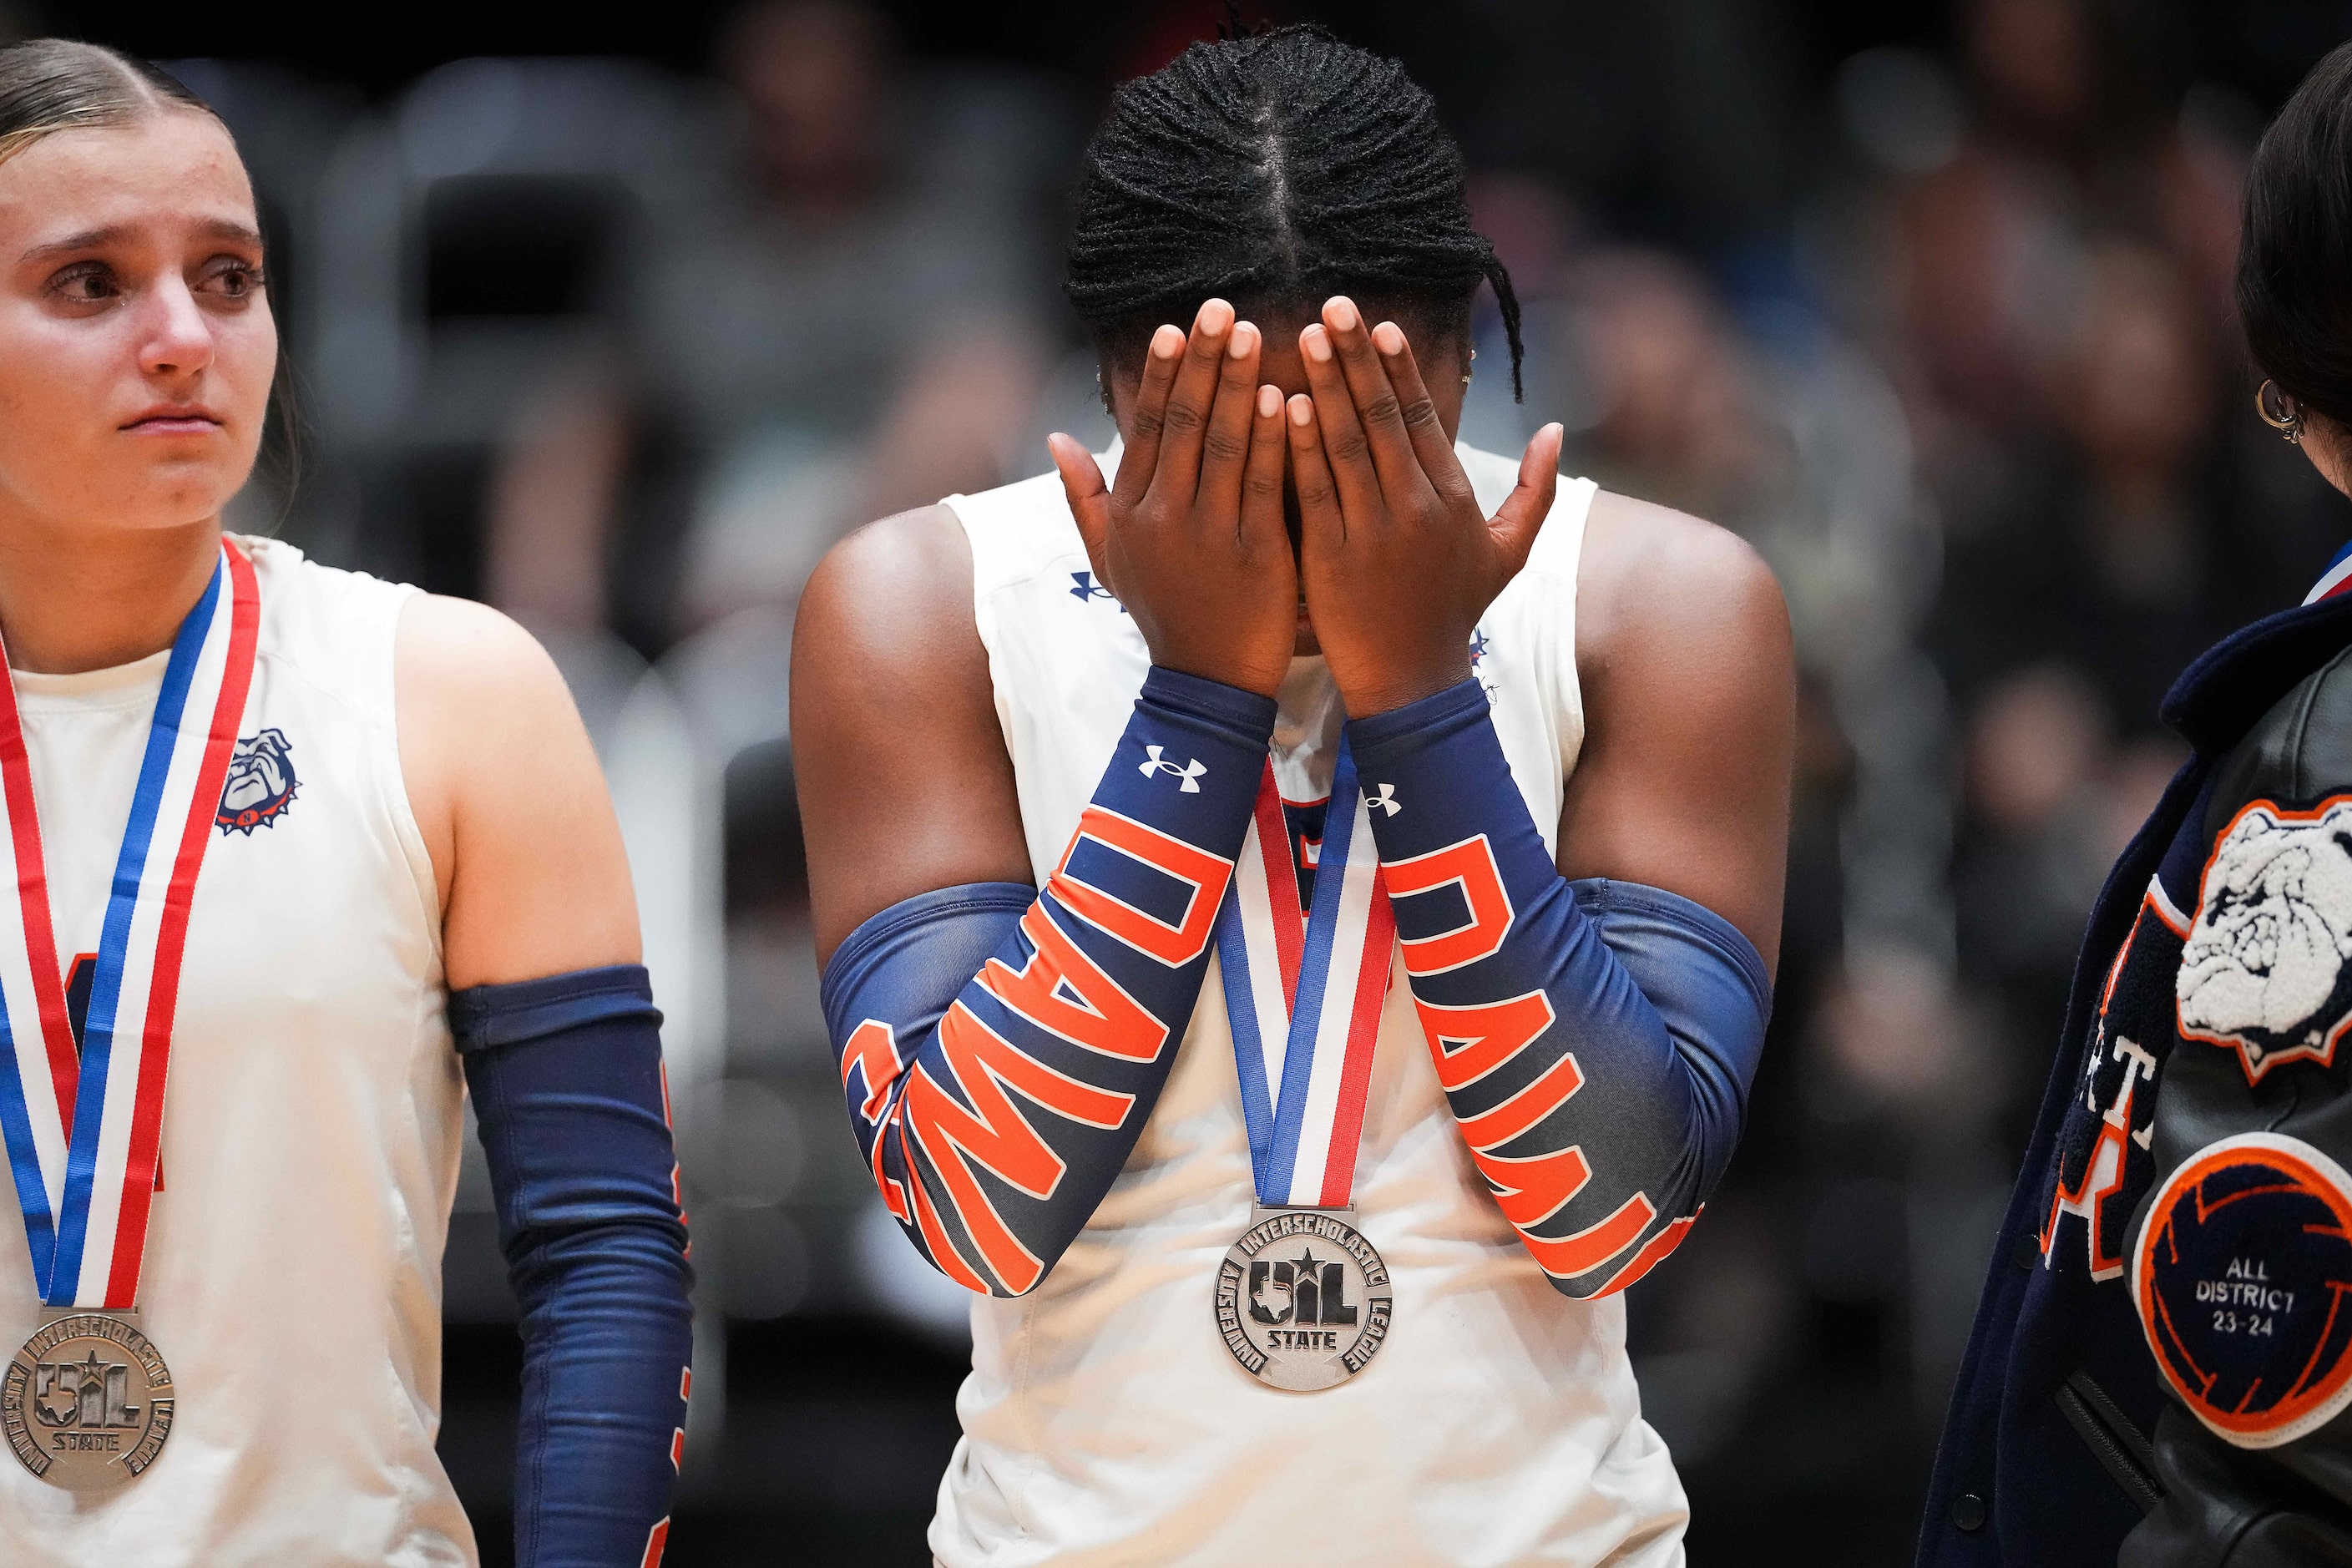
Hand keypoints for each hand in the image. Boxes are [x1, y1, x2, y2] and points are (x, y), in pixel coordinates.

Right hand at [1049, 299, 1294, 697]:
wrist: (1207, 684)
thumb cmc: (1164, 614)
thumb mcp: (1110, 559)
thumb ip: (1085, 497)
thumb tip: (1057, 437)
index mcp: (1131, 513)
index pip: (1147, 427)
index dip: (1162, 373)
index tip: (1178, 327)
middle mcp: (1163, 518)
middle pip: (1183, 423)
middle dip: (1203, 361)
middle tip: (1223, 308)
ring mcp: (1209, 536)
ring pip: (1223, 445)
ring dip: (1238, 385)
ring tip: (1254, 334)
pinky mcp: (1255, 555)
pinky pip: (1263, 484)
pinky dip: (1272, 439)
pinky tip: (1287, 398)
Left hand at [1287, 297, 1563, 715]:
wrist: (1411, 683)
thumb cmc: (1454, 613)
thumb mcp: (1508, 554)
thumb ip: (1535, 490)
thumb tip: (1557, 429)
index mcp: (1452, 499)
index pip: (1423, 418)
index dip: (1400, 368)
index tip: (1380, 323)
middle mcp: (1416, 508)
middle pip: (1382, 417)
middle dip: (1358, 358)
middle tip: (1333, 306)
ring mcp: (1371, 532)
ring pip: (1345, 445)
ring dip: (1326, 386)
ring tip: (1308, 338)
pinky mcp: (1330, 558)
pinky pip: (1314, 490)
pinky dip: (1299, 445)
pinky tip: (1283, 405)